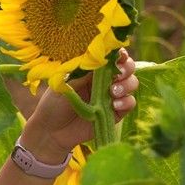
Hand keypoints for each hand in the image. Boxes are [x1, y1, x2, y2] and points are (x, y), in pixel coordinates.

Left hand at [20, 49, 138, 162]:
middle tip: (118, 74)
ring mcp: (111, 96)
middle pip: (127, 68)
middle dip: (126, 68)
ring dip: (127, 85)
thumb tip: (99, 60)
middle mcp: (104, 81)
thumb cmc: (53, 103)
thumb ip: (82, 73)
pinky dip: (126, 102)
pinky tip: (114, 105)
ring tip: (113, 92)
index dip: (119, 53)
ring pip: (131, 84)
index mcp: (92, 70)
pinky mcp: (116, 113)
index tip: (119, 55)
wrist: (52, 131)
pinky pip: (129, 103)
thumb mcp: (64, 85)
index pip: (111, 57)